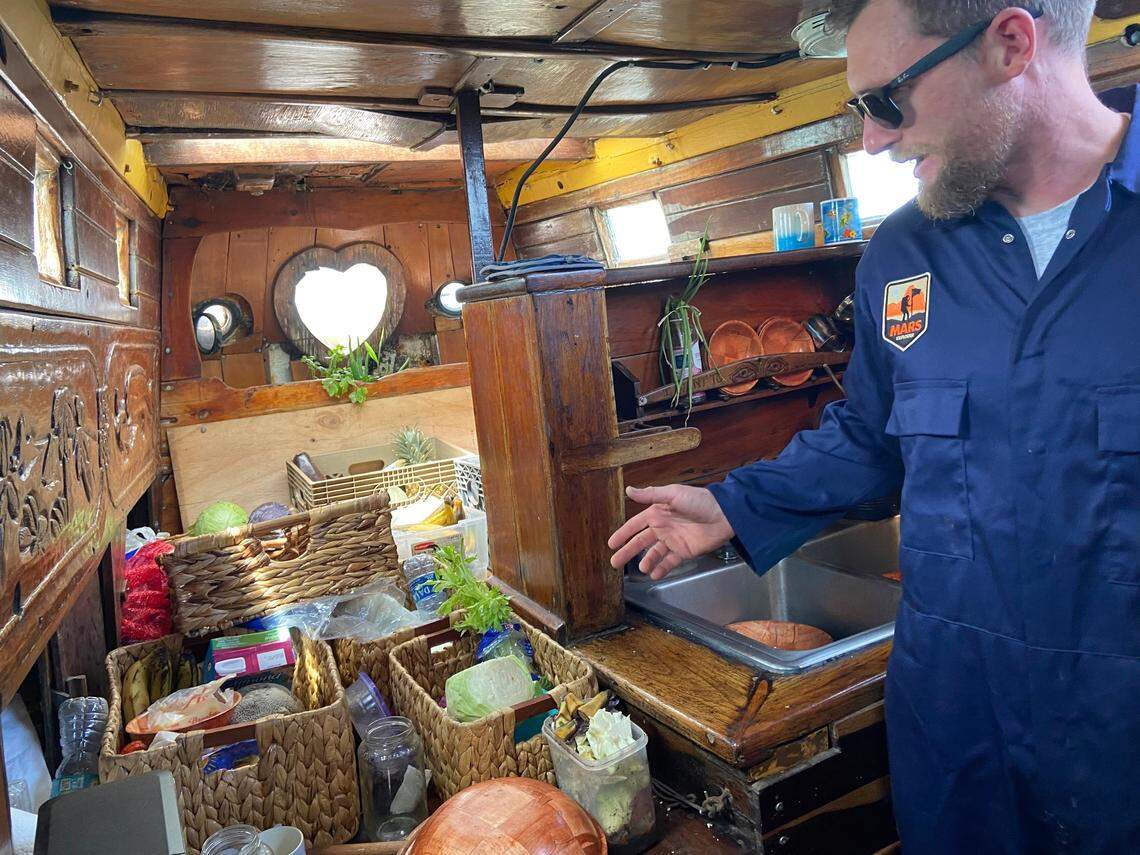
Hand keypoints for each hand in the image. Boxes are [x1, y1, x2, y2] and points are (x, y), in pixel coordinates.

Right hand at [608, 484, 734, 579]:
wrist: (724, 515)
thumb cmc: (699, 501)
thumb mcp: (673, 494)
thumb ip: (650, 494)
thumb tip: (628, 490)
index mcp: (657, 513)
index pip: (635, 525)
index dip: (623, 534)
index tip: (611, 543)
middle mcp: (663, 527)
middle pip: (641, 542)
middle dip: (628, 552)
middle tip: (614, 563)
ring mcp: (673, 541)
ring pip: (654, 554)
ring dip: (646, 561)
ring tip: (641, 569)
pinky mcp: (684, 551)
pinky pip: (670, 562)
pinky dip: (662, 569)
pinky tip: (654, 575)